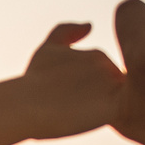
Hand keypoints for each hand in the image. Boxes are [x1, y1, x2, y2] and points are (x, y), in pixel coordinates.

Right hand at [15, 22, 125, 139]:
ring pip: (115, 103)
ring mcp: (113, 87)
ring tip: (74, 112)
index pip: (102, 79)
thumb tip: (89, 25)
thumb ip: (67, 32)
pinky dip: (105, 118)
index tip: (66, 96)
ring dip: (99, 109)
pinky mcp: (115, 107)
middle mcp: (109, 66)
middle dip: (94, 100)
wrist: (25, 104)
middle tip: (69, 104)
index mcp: (98, 54)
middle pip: (111, 91)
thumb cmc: (34, 81)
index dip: (84, 92)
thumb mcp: (47, 50)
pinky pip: (118, 116)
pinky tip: (83, 119)